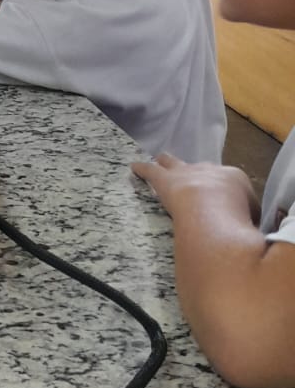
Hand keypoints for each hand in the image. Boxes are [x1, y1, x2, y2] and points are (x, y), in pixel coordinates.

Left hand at [132, 153, 258, 222]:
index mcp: (233, 178)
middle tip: (191, 176)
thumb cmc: (237, 215)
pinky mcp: (164, 179)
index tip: (221, 199)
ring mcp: (185, 173)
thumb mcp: (253, 217)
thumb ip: (248, 219)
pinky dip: (142, 169)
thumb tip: (249, 227)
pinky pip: (150, 171)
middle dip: (195, 171)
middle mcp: (208, 170)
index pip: (227, 182)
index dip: (223, 191)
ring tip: (162, 160)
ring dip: (168, 163)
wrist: (214, 206)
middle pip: (200, 167)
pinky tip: (134, 167)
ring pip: (174, 162)